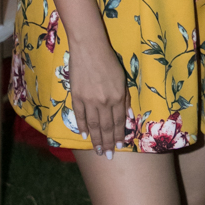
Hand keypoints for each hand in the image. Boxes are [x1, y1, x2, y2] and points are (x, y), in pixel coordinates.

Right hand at [69, 38, 129, 157]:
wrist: (89, 48)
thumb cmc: (109, 61)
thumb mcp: (122, 78)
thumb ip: (125, 98)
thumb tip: (128, 118)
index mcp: (118, 96)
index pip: (119, 122)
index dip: (120, 135)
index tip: (120, 147)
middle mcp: (104, 101)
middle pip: (106, 127)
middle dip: (108, 143)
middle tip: (107, 156)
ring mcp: (89, 100)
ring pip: (94, 126)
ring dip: (96, 140)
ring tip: (97, 151)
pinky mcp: (76, 97)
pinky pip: (80, 116)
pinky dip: (83, 127)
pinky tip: (85, 136)